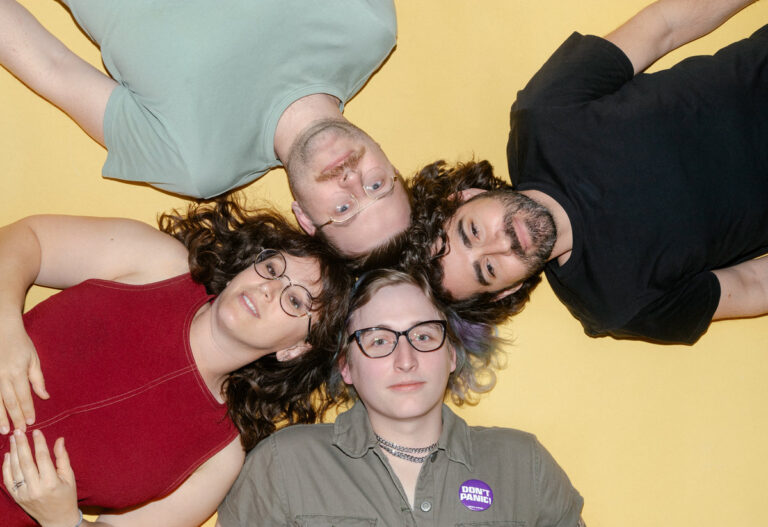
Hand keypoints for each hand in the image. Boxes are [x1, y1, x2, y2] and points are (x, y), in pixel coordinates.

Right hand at [0, 318, 48, 433]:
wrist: (1, 329)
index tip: (31, 422)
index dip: (27, 410)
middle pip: (9, 402)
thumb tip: (44, 397)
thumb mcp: (33, 359)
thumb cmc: (20, 344)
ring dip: (0, 417)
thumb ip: (38, 379)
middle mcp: (2, 376)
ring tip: (3, 430)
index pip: (24, 396)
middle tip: (18, 432)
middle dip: (14, 418)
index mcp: (17, 372)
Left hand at [2, 429, 79, 526]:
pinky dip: (6, 466)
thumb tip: (59, 440)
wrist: (57, 520)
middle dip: (22, 445)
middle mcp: (35, 488)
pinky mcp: (16, 497)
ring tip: (14, 438)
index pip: (42, 458)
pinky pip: (8, 479)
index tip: (36, 431)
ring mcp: (23, 494)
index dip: (39, 443)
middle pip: (26, 462)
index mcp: (51, 482)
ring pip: (15, 469)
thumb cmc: (66, 496)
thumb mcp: (69, 477)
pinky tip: (8, 455)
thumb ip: (63, 458)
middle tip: (19, 431)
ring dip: (13, 452)